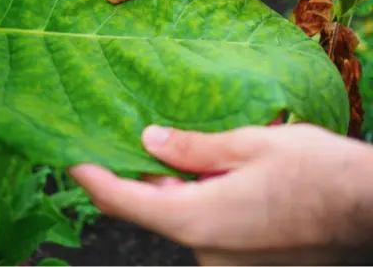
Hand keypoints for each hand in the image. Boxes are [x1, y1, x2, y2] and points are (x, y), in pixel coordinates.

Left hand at [70, 124, 372, 265]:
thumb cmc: (319, 174)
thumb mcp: (250, 145)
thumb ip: (193, 147)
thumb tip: (148, 141)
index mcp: (198, 220)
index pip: (124, 201)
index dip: (90, 177)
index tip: (70, 156)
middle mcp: (206, 249)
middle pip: (151, 207)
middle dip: (133, 174)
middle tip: (118, 134)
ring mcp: (225, 259)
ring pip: (179, 214)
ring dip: (168, 183)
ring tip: (158, 142)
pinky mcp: (243, 258)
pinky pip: (203, 223)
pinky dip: (193, 196)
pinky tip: (200, 167)